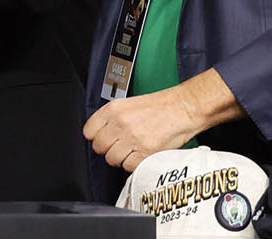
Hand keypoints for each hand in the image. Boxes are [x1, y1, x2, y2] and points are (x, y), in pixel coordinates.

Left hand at [84, 88, 203, 172]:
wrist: (183, 108)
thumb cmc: (161, 106)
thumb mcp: (129, 105)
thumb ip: (113, 118)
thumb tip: (101, 134)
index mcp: (113, 110)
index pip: (88, 132)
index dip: (96, 138)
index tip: (103, 140)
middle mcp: (120, 124)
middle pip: (99, 148)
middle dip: (108, 149)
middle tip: (119, 147)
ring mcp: (132, 139)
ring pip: (112, 159)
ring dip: (121, 158)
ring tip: (132, 151)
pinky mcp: (146, 152)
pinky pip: (129, 167)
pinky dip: (135, 164)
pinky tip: (141, 155)